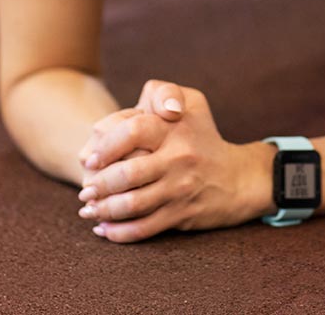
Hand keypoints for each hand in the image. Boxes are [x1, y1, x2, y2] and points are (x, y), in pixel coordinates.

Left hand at [77, 81, 267, 242]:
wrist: (239, 179)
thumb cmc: (203, 136)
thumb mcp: (192, 102)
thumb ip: (159, 93)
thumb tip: (119, 117)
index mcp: (177, 128)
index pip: (134, 130)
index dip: (107, 144)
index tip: (92, 158)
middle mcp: (180, 157)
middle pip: (127, 173)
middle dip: (98, 185)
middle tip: (86, 190)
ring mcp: (181, 187)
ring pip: (132, 204)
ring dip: (103, 210)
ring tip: (89, 209)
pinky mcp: (182, 213)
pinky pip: (144, 227)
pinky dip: (119, 232)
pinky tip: (104, 229)